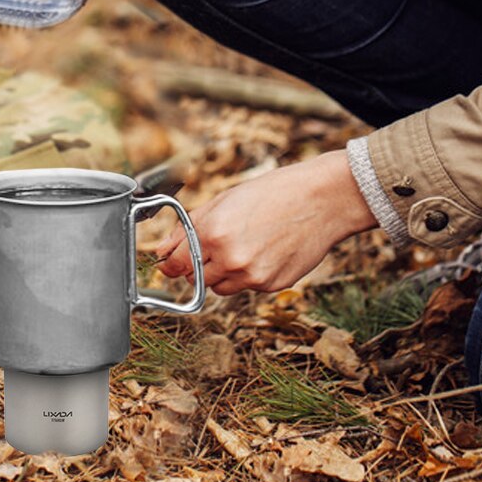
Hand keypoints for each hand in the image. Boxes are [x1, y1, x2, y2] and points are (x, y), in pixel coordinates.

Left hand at [157, 150, 377, 296]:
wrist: (320, 200)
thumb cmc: (271, 194)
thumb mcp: (222, 202)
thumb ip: (187, 229)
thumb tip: (161, 252)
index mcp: (212, 232)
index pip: (176, 265)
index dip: (172, 264)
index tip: (173, 263)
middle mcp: (229, 258)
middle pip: (196, 279)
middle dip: (199, 266)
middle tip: (218, 246)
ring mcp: (251, 276)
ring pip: (220, 288)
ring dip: (223, 273)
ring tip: (246, 246)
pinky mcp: (271, 285)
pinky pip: (247, 287)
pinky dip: (249, 274)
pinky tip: (265, 251)